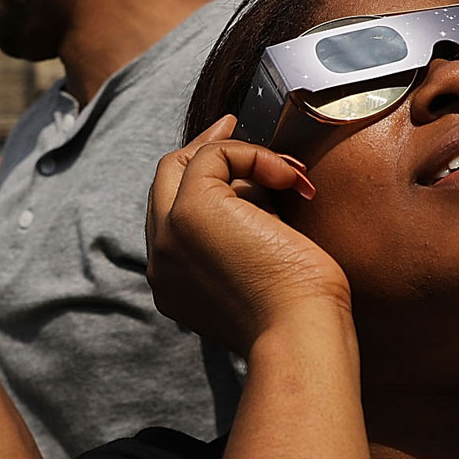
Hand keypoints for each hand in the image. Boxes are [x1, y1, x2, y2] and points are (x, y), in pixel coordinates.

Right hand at [145, 117, 346, 356]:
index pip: (170, 216)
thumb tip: (254, 191)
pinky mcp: (192, 210)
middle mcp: (159, 260)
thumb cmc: (299, 314)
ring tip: (285, 172)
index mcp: (172, 283)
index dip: (199, 183)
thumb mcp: (258, 274)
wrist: (299, 333)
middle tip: (233, 125)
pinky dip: (254, 155)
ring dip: (237, 155)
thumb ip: (241, 241)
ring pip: (182, 163)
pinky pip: (214, 155)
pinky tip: (288, 178)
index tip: (234, 163)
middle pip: (163, 181)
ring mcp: (168, 234)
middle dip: (199, 150)